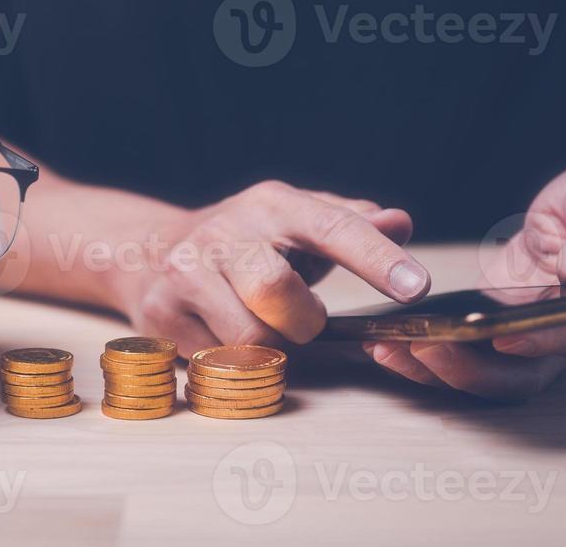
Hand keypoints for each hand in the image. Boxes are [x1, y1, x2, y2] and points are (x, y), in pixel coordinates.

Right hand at [115, 181, 429, 354]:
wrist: (148, 252)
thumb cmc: (248, 242)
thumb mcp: (297, 221)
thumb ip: (352, 224)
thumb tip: (400, 222)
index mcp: (272, 204)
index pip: (332, 226)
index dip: (377, 258)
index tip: (417, 288)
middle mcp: (225, 232)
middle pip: (276, 291)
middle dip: (302, 319)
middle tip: (302, 318)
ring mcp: (186, 272)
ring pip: (249, 339)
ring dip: (271, 347)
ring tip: (261, 324)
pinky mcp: (160, 314)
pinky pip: (218, 362)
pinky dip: (235, 360)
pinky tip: (223, 333)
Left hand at [367, 166, 565, 400]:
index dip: (537, 343)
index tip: (500, 335)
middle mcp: (556, 340)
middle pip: (516, 375)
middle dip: (468, 370)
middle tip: (423, 346)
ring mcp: (519, 341)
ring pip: (479, 374)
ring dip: (432, 370)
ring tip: (387, 348)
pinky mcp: (486, 332)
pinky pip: (456, 354)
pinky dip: (421, 355)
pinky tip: (381, 340)